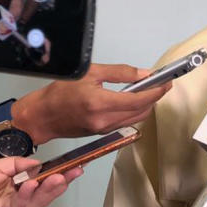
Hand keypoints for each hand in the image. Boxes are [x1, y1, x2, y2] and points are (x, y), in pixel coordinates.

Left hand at [0, 157, 81, 206]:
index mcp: (18, 187)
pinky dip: (26, 196)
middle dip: (61, 182)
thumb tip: (37, 163)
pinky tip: (31, 185)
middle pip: (45, 192)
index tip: (74, 165)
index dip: (59, 173)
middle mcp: (19, 200)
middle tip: (75, 172)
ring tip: (60, 178)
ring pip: (37, 202)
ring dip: (49, 190)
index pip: (43, 180)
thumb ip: (16, 164)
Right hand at [13, 63, 171, 143]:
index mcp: (101, 103)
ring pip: (135, 118)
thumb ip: (119, 73)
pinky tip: (132, 99)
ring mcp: (104, 129)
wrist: (40, 117)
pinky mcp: (101, 133)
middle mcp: (105, 120)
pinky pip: (125, 122)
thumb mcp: (88, 73)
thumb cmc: (59, 91)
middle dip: (154, 98)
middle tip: (160, 84)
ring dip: (145, 106)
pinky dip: (133, 111)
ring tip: (148, 90)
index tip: (166, 83)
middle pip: (142, 111)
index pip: (139, 100)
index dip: (156, 91)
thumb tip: (144, 74)